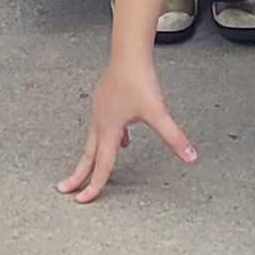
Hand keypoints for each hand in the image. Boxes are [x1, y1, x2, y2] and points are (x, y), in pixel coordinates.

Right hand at [58, 54, 196, 202]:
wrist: (128, 54)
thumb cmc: (139, 81)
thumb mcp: (157, 112)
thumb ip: (173, 137)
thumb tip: (190, 156)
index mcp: (108, 130)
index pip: (102, 166)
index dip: (95, 186)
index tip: (83, 201)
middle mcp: (100, 122)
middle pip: (87, 156)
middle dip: (77, 175)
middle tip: (64, 190)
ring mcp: (100, 110)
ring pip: (93, 141)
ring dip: (90, 157)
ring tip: (89, 169)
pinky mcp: (104, 101)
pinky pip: (102, 126)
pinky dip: (107, 138)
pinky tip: (122, 138)